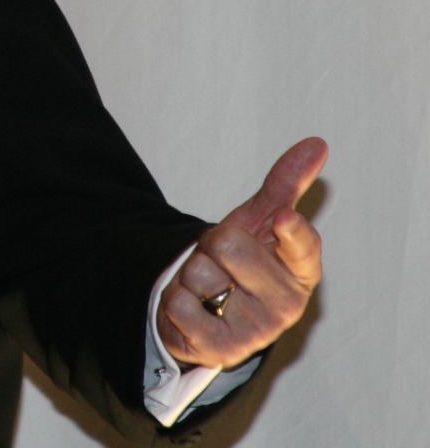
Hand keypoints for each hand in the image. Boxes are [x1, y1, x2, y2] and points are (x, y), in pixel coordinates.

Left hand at [158, 136, 326, 369]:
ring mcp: (257, 330)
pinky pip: (180, 304)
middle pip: (227, 243)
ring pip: (199, 272)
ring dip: (191, 275)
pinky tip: (195, 311)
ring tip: (208, 289)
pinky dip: (176, 301)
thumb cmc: (240, 262)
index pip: (303, 246)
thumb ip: (285, 184)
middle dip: (210, 245)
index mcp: (302, 270)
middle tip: (220, 262)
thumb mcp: (258, 221)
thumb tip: (316, 143)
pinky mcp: (223, 350)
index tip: (280, 219)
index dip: (290, 232)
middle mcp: (287, 303)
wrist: (208, 313)